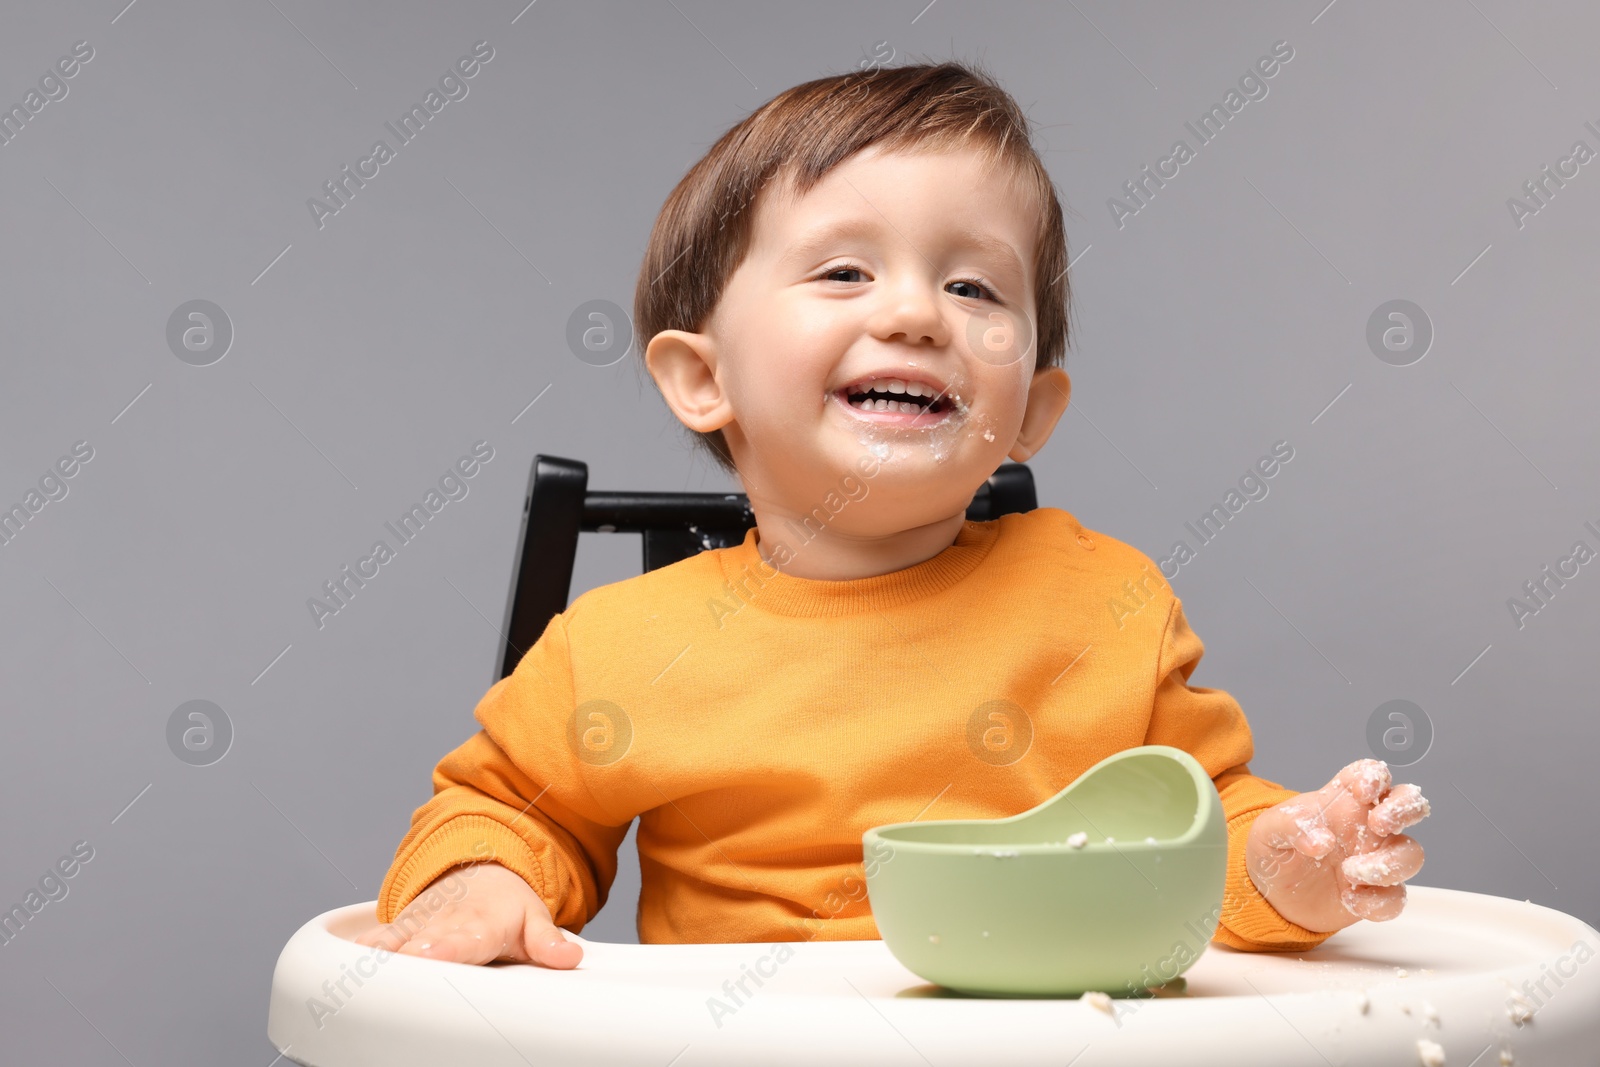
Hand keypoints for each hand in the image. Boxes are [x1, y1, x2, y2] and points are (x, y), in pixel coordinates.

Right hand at [353, 862, 582, 968]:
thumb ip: (547, 942)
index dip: (446, 948)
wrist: (480, 871)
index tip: (431, 955)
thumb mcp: (532, 920)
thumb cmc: (505, 907)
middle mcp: (444, 923)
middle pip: (422, 943)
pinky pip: (374, 939)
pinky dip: (358, 950)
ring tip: (358, 974)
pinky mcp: (398, 929)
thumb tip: (570, 956)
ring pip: (392, 941)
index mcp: (479, 925)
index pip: (463, 939)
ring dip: (379, 955)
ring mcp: (418, 925)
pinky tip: (338, 968)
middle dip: (408, 955)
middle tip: (395, 965)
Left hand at [1245, 759, 1429, 933]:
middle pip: (1409, 804)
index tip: (1363, 792)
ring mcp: (1376, 858)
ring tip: (1350, 872)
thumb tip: (1321, 841)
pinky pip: (1396, 897)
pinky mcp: (1377, 893)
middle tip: (1378, 824)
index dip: (1375, 776)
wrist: (1273, 896)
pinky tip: (1349, 899)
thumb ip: (1289, 826)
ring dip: (1388, 864)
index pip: (1371, 774)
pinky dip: (1377, 901)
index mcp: (1342, 801)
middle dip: (1405, 809)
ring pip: (1411, 854)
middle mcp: (1366, 826)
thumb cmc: (1276, 851)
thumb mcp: (1268, 832)